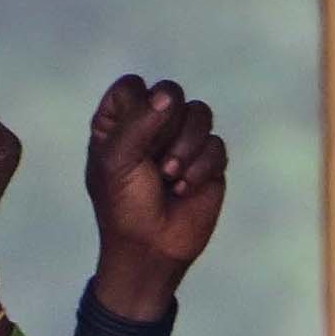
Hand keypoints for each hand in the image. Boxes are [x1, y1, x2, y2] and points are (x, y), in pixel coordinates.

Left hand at [87, 75, 229, 321]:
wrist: (151, 249)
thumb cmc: (124, 206)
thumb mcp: (117, 160)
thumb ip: (139, 121)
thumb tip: (168, 95)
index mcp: (119, 120)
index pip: (132, 86)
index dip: (137, 108)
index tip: (130, 139)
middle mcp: (152, 124)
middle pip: (171, 93)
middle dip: (166, 130)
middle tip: (153, 162)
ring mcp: (182, 140)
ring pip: (200, 113)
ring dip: (186, 148)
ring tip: (170, 177)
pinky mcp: (209, 161)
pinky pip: (216, 144)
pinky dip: (201, 168)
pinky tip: (185, 190)